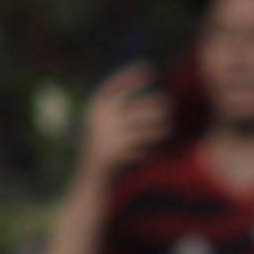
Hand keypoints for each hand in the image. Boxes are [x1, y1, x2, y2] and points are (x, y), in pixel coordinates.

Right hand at [79, 63, 172, 184]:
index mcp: (92, 111)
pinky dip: (144, 149)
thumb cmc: (98, 157)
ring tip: (168, 126)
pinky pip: (133, 149)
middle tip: (168, 100)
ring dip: (152, 127)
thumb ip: (115, 116)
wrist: (85, 185)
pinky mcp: (110, 156)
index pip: (113, 88)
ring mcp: (102, 139)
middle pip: (128, 108)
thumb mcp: (102, 132)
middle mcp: (95, 122)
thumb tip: (141, 102)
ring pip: (135, 129)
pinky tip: (153, 151)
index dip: (130, 77)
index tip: (150, 68)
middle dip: (148, 104)